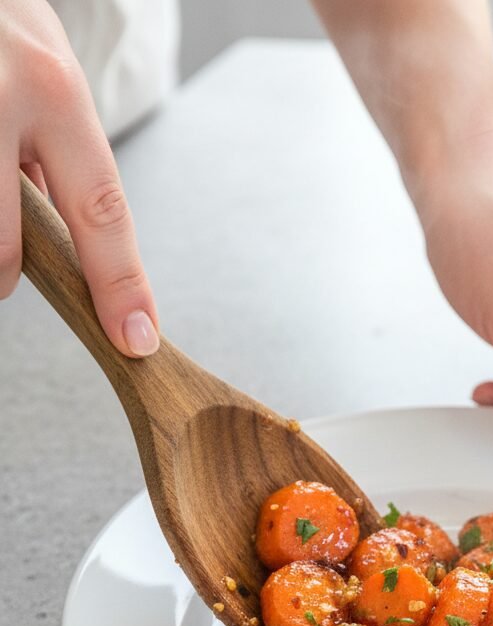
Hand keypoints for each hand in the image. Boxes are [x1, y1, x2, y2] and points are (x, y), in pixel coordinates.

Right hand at [1, 0, 158, 354]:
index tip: (136, 340)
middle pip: (5, 244)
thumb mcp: (43, 75)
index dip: (119, 286)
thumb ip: (55, 155)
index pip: (101, 210)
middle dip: (4, 273)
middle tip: (5, 276)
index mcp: (53, 89)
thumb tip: (61, 240)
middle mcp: (0, 95)